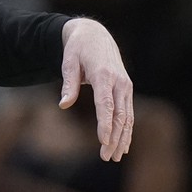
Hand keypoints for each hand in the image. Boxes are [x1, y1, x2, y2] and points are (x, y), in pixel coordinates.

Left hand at [59, 18, 133, 160]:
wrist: (95, 35)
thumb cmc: (78, 49)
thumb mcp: (68, 61)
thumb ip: (68, 84)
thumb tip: (63, 104)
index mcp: (103, 74)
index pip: (106, 104)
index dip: (105, 124)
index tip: (103, 141)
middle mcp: (119, 81)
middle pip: (119, 114)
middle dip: (114, 137)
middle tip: (106, 157)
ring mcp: (125, 85)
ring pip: (127, 116)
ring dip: (122, 137)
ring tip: (114, 157)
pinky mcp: (126, 89)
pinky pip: (128, 112)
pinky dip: (127, 129)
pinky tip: (123, 145)